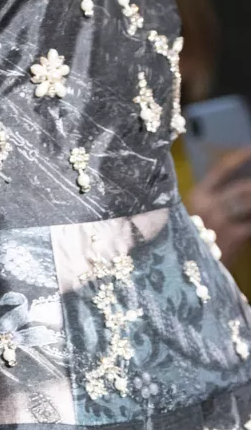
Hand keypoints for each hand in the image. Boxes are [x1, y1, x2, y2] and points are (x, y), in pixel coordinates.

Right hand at [187, 147, 250, 263]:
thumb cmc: (187, 247)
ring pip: (249, 202)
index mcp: (196, 198)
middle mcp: (207, 206)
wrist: (185, 278)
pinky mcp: (234, 236)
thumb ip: (209, 203)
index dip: (239, 159)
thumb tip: (240, 188)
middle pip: (242, 188)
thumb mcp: (189, 220)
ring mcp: (221, 221)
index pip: (221, 170)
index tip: (250, 151)